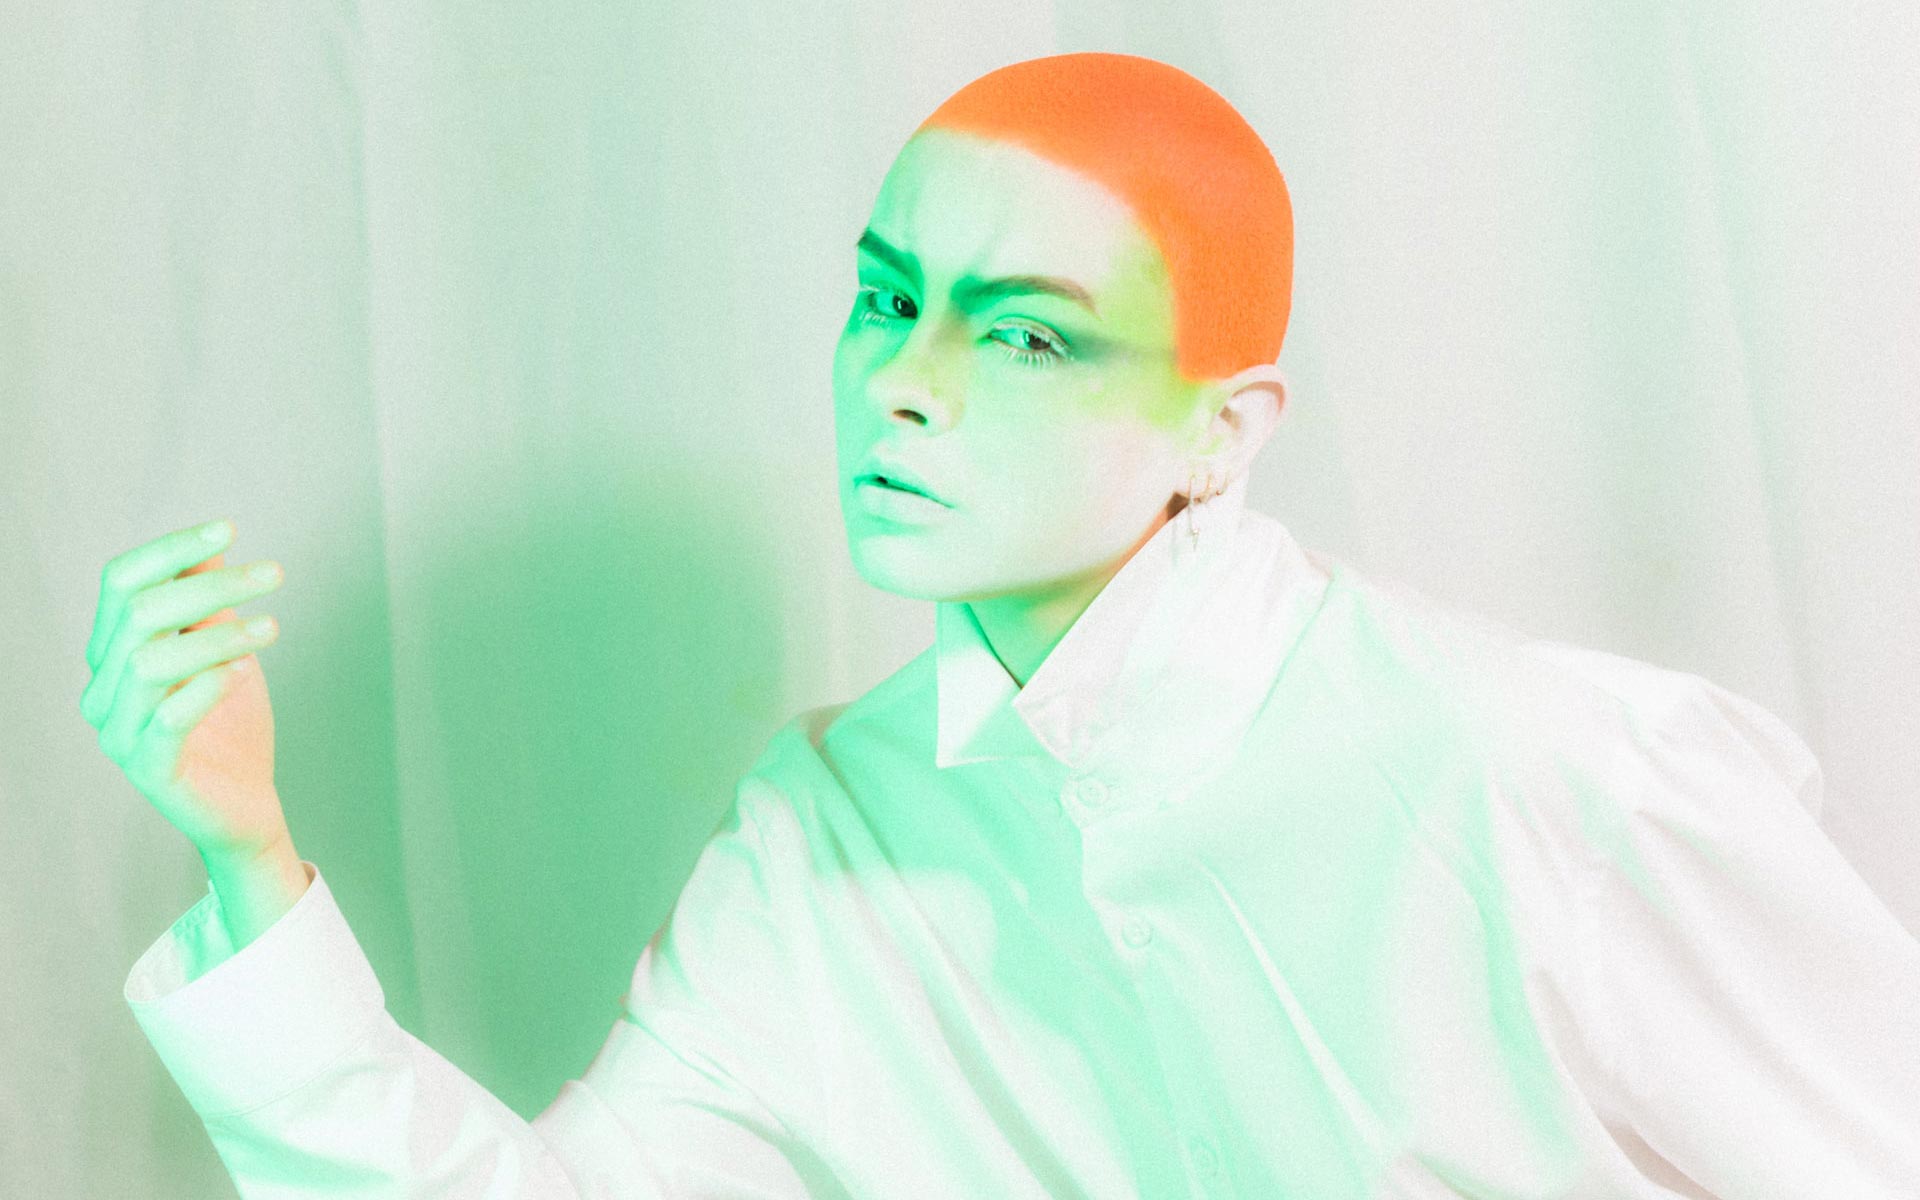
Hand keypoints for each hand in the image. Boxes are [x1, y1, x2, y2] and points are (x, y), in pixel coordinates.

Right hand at [81, 518, 290, 859]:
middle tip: (274, 574)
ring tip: (273, 628)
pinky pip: (167, 719)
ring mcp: (119, 731)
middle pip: (142, 613)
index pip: (121, 582)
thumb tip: (212, 547)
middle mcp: (103, 688)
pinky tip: (243, 671)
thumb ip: (207, 603)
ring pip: (152, 661)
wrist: (245, 801)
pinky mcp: (150, 769)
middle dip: (212, 586)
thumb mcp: (224, 649)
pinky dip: (206, 687)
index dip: (171, 549)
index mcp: (112, 651)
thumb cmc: (231, 719)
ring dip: (218, 635)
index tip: (229, 528)